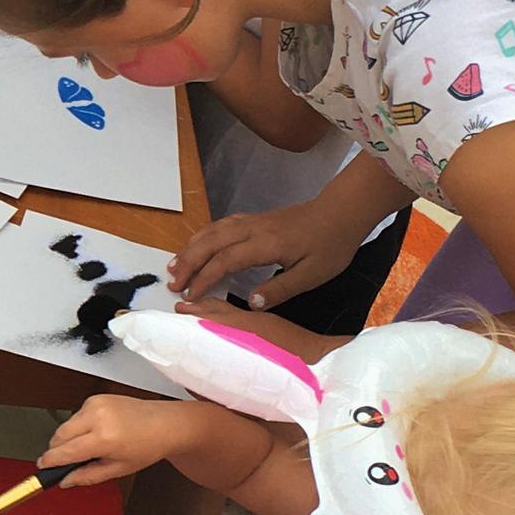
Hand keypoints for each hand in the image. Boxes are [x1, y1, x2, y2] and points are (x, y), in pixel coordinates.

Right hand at [41, 395, 205, 487]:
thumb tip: (66, 481)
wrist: (164, 423)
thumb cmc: (147, 446)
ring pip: (66, 425)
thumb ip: (87, 476)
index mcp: (104, 438)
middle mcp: (98, 417)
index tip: (43, 466)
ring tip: (89, 447)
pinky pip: (76, 415)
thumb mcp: (118, 469)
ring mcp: (96, 404)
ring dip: (68, 438)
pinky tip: (95, 432)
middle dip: (58, 450)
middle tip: (66, 461)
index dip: (50, 461)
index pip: (65, 451)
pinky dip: (79, 426)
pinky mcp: (96, 398)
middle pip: (59, 436)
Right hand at [171, 196, 358, 308]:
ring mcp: (253, 221)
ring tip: (173, 265)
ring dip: (190, 248)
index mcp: (266, 244)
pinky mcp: (256, 219)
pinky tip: (198, 246)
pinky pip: (221, 225)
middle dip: (188, 262)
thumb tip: (251, 302)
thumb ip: (281, 288)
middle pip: (210, 242)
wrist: (342, 212)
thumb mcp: (312, 274)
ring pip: (212, 231)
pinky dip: (203, 236)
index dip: (204, 278)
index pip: (225, 260)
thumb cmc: (330, 245)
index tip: (190, 296)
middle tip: (172, 283)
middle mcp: (253, 228)